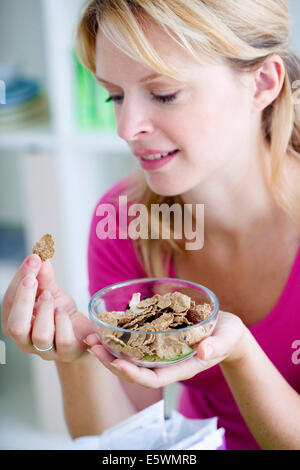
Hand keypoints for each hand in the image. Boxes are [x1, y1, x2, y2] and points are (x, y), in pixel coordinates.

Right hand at [1, 254, 98, 361]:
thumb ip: (44, 277)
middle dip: (23, 299)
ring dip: (45, 311)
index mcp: (15, 322)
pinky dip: (64, 323)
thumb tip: (40, 256)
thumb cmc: (60, 313)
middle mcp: (25, 340)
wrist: (81, 334)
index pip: (9, 302)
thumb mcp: (51, 292)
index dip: (20, 279)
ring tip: (50, 298)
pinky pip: (63, 340)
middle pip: (15, 326)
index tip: (33, 259)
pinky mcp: (66, 353)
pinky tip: (65, 313)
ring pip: (40, 335)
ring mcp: (45, 350)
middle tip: (33, 278)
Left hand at [84, 311, 246, 387]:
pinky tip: (107, 329)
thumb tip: (203, 351)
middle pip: (135, 372)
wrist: (227, 331)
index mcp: (182, 367)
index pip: (153, 379)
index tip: (117, 364)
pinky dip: (120, 340)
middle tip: (93, 347)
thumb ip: (217, 346)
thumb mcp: (226, 339)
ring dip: (110, 352)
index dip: (134, 374)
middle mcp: (168, 364)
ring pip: (132, 360)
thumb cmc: (228, 336)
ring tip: (91, 338)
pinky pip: (136, 346)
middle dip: (112, 363)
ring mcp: (162, 355)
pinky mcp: (159, 342)